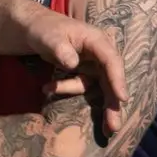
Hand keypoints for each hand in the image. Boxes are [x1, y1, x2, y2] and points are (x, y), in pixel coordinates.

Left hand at [23, 9, 126, 132]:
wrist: (33, 29)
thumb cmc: (43, 28)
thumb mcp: (48, 36)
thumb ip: (60, 48)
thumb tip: (73, 64)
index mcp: (97, 40)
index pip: (111, 61)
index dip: (118, 80)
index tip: (122, 99)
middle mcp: (99, 54)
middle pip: (110, 80)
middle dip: (112, 104)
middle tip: (113, 128)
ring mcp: (92, 64)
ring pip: (96, 87)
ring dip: (77, 94)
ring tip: (48, 91)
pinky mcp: (84, 73)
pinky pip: (79, 86)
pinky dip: (65, 89)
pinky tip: (45, 88)